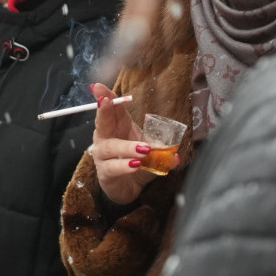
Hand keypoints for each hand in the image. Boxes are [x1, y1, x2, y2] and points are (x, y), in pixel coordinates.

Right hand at [87, 82, 178, 204]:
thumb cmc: (136, 163)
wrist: (127, 188)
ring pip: (110, 147)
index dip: (107, 96)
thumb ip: (163, 153)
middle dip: (103, 109)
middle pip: (102, 121)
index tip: (99, 87)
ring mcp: (103, 155)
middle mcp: (106, 138)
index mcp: (118, 128)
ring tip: (144, 149)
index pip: (113, 109)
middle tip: (105, 100)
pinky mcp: (105, 172)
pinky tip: (135, 165)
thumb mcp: (152, 155)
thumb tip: (176, 155)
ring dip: (127, 146)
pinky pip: (113, 167)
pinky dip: (124, 166)